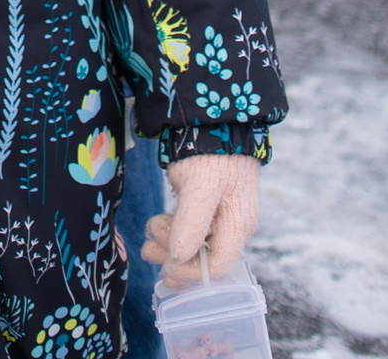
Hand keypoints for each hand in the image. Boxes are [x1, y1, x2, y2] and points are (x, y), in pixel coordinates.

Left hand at [142, 151, 260, 284]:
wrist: (214, 115)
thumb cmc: (211, 153)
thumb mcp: (200, 187)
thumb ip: (191, 224)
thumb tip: (179, 258)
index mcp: (239, 225)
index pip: (218, 267)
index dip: (191, 273)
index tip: (165, 267)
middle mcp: (234, 224)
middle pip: (205, 257)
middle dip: (174, 256)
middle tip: (148, 249)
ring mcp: (222, 212)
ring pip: (196, 241)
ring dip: (170, 243)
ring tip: (149, 231)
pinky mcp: (209, 200)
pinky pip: (192, 226)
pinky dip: (174, 229)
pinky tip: (159, 224)